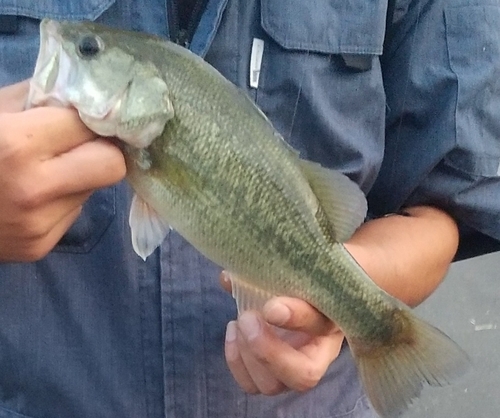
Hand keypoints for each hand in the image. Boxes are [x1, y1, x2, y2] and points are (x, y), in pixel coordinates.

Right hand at [0, 81, 125, 261]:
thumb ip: (38, 98)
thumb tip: (84, 94)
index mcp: (17, 146)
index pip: (91, 127)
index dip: (88, 120)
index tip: (84, 119)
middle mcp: (33, 190)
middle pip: (112, 166)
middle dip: (103, 151)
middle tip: (83, 144)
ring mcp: (37, 226)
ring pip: (94, 191)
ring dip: (80, 176)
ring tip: (46, 170)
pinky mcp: (39, 247)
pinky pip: (73, 213)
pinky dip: (62, 200)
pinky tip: (34, 196)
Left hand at [220, 272, 343, 394]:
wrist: (304, 291)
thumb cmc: (305, 280)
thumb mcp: (298, 271)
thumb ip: (275, 271)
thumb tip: (228, 278)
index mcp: (334, 323)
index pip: (322, 326)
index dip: (296, 318)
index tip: (271, 307)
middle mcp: (319, 353)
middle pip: (303, 376)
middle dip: (267, 351)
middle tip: (248, 318)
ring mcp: (293, 369)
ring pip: (272, 385)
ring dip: (248, 355)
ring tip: (238, 322)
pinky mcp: (271, 374)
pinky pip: (252, 385)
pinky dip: (236, 361)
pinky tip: (233, 331)